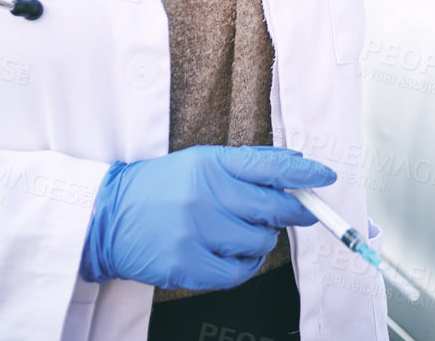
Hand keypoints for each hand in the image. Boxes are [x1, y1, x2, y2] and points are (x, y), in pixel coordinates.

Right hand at [79, 145, 336, 289]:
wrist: (107, 217)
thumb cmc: (160, 188)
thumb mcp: (200, 162)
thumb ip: (247, 164)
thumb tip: (295, 163)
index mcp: (211, 163)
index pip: (270, 166)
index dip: (305, 172)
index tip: (327, 177)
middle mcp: (204, 194)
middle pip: (273, 207)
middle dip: (296, 211)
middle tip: (302, 213)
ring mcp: (195, 231)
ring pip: (259, 242)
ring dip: (261, 240)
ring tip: (240, 232)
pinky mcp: (186, 264)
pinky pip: (238, 272)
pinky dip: (243, 266)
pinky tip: (232, 256)